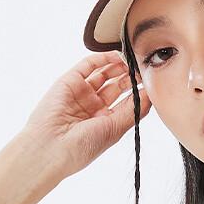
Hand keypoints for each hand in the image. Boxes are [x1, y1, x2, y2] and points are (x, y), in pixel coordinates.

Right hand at [19, 52, 152, 181]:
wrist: (51, 147)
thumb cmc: (81, 147)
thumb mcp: (114, 129)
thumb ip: (133, 111)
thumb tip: (151, 95)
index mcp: (105, 122)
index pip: (126, 102)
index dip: (139, 92)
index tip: (152, 84)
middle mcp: (93, 107)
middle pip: (117, 85)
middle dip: (131, 77)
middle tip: (144, 69)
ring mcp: (81, 93)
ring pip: (104, 73)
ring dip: (119, 66)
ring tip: (133, 61)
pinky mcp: (70, 81)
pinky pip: (88, 65)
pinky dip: (103, 58)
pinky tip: (117, 57)